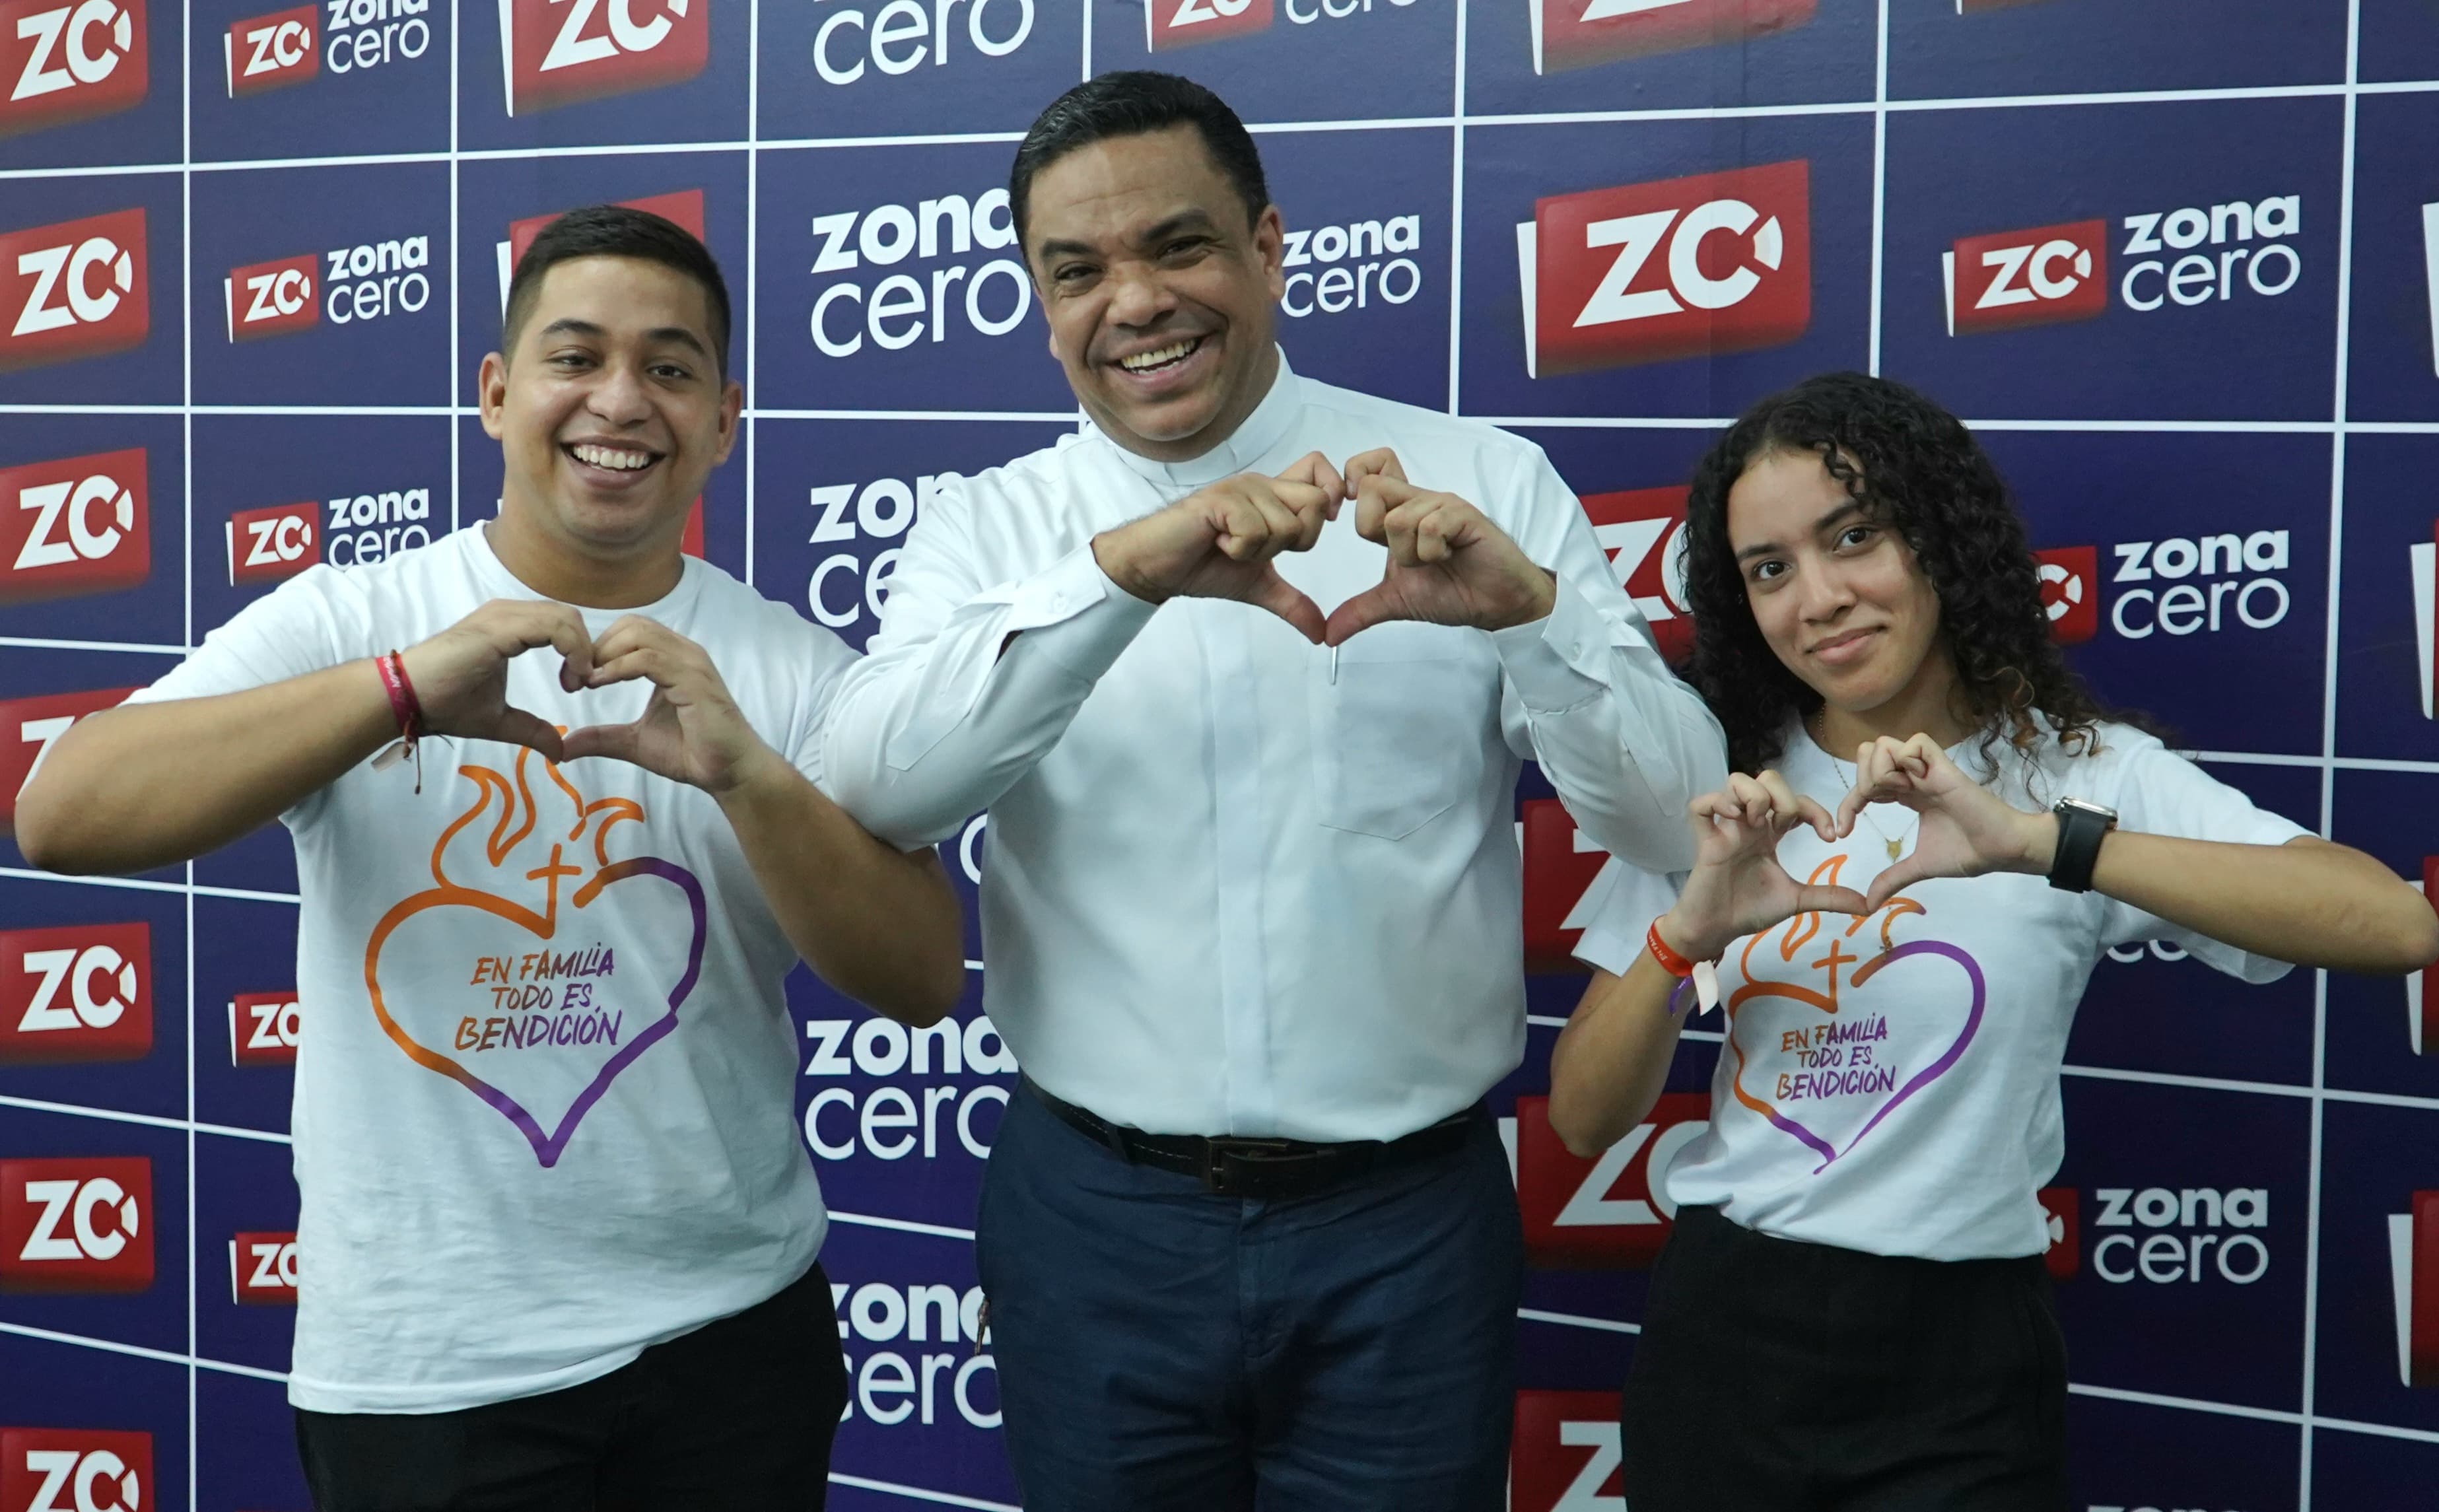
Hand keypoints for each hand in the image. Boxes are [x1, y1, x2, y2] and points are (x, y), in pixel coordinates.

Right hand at [397, 599, 594, 760]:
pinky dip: (573, 649)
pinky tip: (571, 677)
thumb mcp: (499, 720)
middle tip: (581, 685)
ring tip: (576, 683)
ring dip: (582, 650)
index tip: (578, 685)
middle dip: (586, 649)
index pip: (561, 623)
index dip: (580, 651)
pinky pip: (552, 626)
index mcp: (510, 627)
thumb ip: (532, 730)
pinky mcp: (498, 629)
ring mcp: (502, 618)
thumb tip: (560, 751)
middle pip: (568, 616)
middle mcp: (508, 614)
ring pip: (564, 616)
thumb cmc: (443, 703)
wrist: (405, 699)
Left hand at [560, 617, 772, 794]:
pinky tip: (600, 683)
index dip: (597, 648)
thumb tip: (564, 745)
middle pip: (631, 624)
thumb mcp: (634, 743)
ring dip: (604, 654)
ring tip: (585, 681)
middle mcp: (683, 653)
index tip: (575, 679)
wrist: (730, 772)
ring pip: (638, 634)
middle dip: (596, 647)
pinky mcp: (694, 680)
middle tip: (575, 679)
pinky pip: (649, 659)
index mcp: (672, 659)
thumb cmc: (693, 753)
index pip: (629, 631)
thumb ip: (602, 738)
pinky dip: (618, 667)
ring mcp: (690, 663)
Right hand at [1090, 452, 1343, 643]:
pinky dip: (1239, 549)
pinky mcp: (1221, 500)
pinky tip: (1218, 544)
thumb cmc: (1202, 566)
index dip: (1331, 494)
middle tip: (1259, 548)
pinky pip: (1255, 530)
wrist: (1157, 567)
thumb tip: (1322, 635)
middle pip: (1317, 502)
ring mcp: (1241, 489)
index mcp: (1274, 496)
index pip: (1320, 471)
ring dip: (1260, 551)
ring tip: (1230, 547)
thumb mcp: (1260, 586)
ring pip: (1287, 524)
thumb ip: (1293, 603)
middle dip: (1296, 540)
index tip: (1315, 526)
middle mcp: (1261, 485)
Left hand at [1323, 449, 1557, 647]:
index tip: (1365, 529)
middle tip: (1404, 555)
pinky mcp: (1465, 516)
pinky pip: (1429, 527)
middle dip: (1375, 532)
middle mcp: (1420, 501)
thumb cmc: (1455, 591)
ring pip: (1397, 518)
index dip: (1354, 489)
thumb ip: (1361, 610)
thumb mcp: (1396, 601)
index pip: (1367, 471)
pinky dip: (1432, 552)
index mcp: (1401, 512)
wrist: (1498, 605)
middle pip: (1372, 489)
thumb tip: (1328, 634)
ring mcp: (1442, 506)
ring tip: (1433, 561)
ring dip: (1410, 554)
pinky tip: (1449, 557)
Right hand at [1661, 771, 1864, 961]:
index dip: (1816, 811)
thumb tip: (1869, 906)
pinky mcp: (1704, 840)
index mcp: (1769, 834)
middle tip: (1787, 826)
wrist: (1717, 931)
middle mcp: (1749, 824)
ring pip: (1735, 782)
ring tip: (1759, 823)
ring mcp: (1725, 829)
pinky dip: (1716, 803)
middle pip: (1766, 779)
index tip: (1830, 838)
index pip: (1796, 802)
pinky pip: (1700, 805)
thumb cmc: (1750, 910)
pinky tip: (1732, 819)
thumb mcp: (1797, 900)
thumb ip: (1830, 897)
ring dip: (1754, 795)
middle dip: (1784, 795)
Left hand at [1832, 734, 2051, 911]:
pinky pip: (1915, 743)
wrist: (2002, 850)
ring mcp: (1927, 769)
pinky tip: (1913, 785)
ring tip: (1894, 796)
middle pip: (1867, 754)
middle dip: (1860, 780)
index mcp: (1906, 794)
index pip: (1864, 784)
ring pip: (1884, 745)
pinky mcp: (1944, 766)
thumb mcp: (1920, 866)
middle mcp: (1912, 777)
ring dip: (1879, 769)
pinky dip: (1904, 760)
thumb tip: (1869, 905)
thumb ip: (1893, 879)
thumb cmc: (1968, 852)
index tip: (1842, 833)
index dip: (1847, 805)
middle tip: (1872, 806)